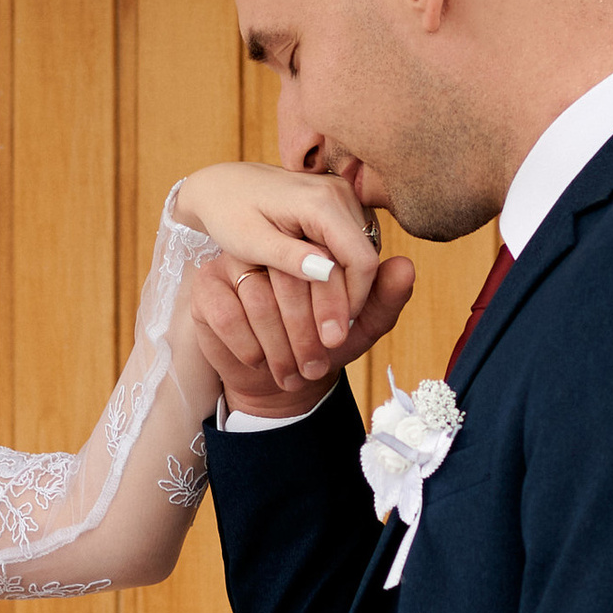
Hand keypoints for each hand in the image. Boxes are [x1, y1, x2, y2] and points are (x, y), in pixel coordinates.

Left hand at [176, 163, 385, 359]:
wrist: (221, 184)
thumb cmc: (228, 213)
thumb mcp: (250, 241)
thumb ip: (288, 256)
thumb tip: (327, 272)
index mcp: (320, 201)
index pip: (360, 260)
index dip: (352, 302)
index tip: (334, 337)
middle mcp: (339, 192)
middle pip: (364, 258)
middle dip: (350, 302)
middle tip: (330, 343)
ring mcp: (342, 195)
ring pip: (361, 254)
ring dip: (347, 291)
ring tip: (325, 328)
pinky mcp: (338, 203)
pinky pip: (351, 245)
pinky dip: (341, 274)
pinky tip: (323, 302)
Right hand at [190, 246, 413, 419]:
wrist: (279, 374)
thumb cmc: (323, 342)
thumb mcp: (361, 324)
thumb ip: (384, 296)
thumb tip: (406, 266)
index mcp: (313, 238)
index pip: (327, 259)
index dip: (337, 302)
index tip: (344, 336)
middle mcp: (272, 242)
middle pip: (290, 278)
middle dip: (306, 331)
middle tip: (318, 365)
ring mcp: (234, 259)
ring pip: (258, 297)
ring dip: (278, 344)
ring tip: (293, 373)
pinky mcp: (206, 285)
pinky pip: (227, 314)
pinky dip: (247, 345)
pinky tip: (260, 362)